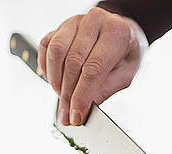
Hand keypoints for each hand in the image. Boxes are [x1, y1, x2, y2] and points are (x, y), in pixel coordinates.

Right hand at [38, 7, 147, 125]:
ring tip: (62, 98)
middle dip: (67, 94)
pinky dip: (47, 68)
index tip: (76, 115)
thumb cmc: (125, 54)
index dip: (82, 95)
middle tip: (67, 114)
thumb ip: (105, 90)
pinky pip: (46, 46)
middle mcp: (95, 21)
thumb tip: (84, 108)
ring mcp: (75, 21)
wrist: (119, 33)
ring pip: (56, 52)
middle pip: (73, 62)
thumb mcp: (125, 74)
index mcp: (116, 32)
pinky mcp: (61, 26)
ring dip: (56, 81)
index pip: (94, 68)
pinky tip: (55, 81)